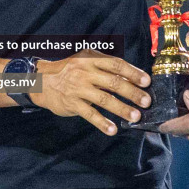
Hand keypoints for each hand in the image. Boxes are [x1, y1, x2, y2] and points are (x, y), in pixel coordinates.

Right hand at [33, 50, 150, 135]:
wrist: (41, 81)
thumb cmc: (69, 71)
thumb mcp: (85, 61)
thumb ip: (105, 68)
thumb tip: (131, 78)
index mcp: (90, 59)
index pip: (116, 64)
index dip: (133, 72)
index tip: (146, 82)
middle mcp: (84, 72)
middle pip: (113, 82)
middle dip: (132, 92)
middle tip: (146, 102)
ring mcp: (78, 88)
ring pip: (104, 99)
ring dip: (121, 109)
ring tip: (135, 117)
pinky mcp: (72, 103)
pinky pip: (90, 114)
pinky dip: (102, 123)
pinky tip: (112, 130)